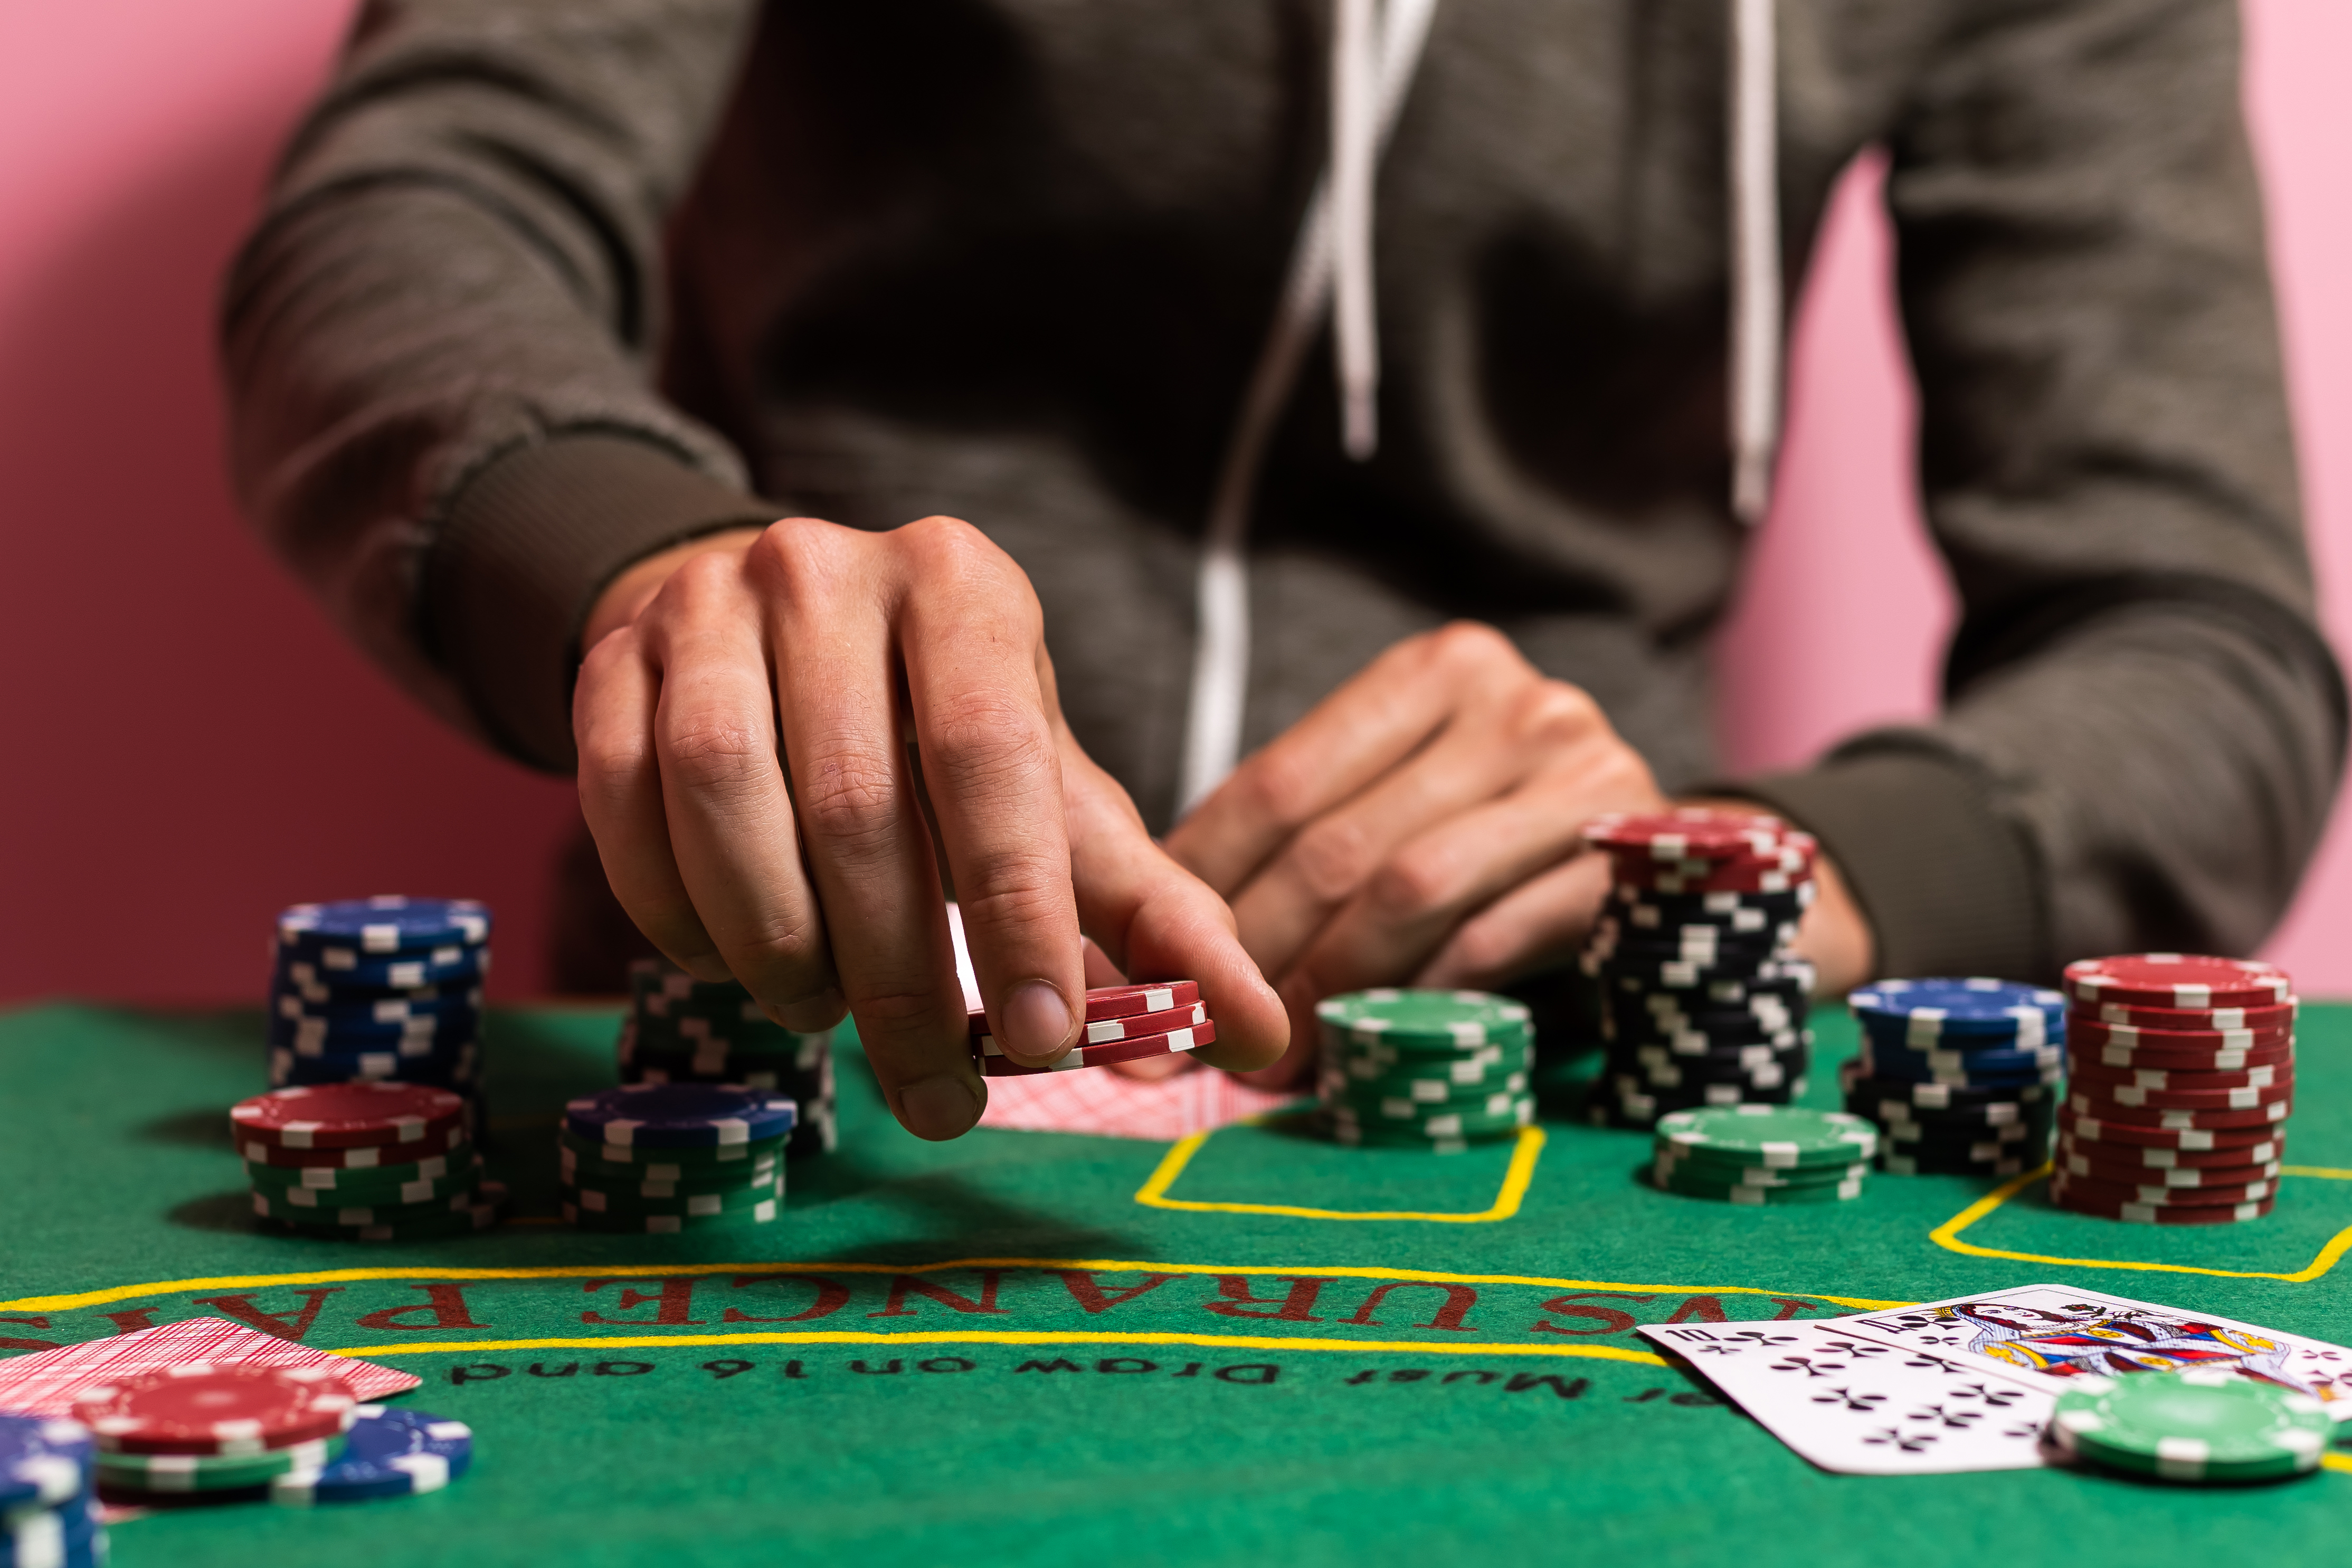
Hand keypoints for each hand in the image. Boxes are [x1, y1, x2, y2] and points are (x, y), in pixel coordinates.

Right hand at [572, 516, 1287, 1137]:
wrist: (782, 640)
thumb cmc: (944, 741)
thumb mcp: (1058, 803)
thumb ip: (1158, 915)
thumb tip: (1263, 1036)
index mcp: (964, 587)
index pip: (991, 754)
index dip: (1017, 908)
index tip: (1042, 1043)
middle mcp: (828, 569)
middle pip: (854, 801)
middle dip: (901, 979)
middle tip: (938, 1093)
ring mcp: (702, 604)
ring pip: (723, 797)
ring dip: (778, 946)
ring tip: (828, 1016)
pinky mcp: (607, 659)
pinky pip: (619, 801)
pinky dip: (674, 911)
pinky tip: (730, 967)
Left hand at [1164, 623, 1669, 1083]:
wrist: (1679, 856)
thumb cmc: (1503, 831)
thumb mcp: (1407, 795)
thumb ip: (1312, 828)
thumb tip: (1163, 916)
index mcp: (1439, 670)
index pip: (1283, 782)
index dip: (1205, 882)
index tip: (1154, 958)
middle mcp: (1520, 704)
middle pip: (1341, 844)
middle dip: (1263, 952)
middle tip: (1216, 1031)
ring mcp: (1586, 777)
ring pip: (1412, 891)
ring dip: (1333, 986)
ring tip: (1285, 1056)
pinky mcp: (1631, 864)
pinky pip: (1493, 941)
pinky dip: (1420, 1001)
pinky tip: (1376, 1043)